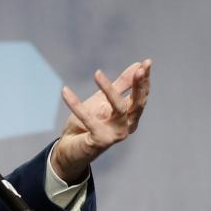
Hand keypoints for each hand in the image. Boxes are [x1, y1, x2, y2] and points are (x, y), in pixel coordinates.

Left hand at [50, 59, 151, 183]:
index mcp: (129, 116)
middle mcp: (126, 126)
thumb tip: (138, 65)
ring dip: (108, 90)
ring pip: (118, 109)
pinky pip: (88, 119)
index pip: (141, 96)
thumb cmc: (87, 124)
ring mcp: (115, 135)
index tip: (146, 63)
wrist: (69, 148)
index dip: (144, 80)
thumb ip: (120, 85)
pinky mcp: (100, 141)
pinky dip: (75, 105)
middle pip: (137, 104)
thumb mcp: (103, 100)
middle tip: (140, 70)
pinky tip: (65, 91)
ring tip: (97, 73)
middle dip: (139, 86)